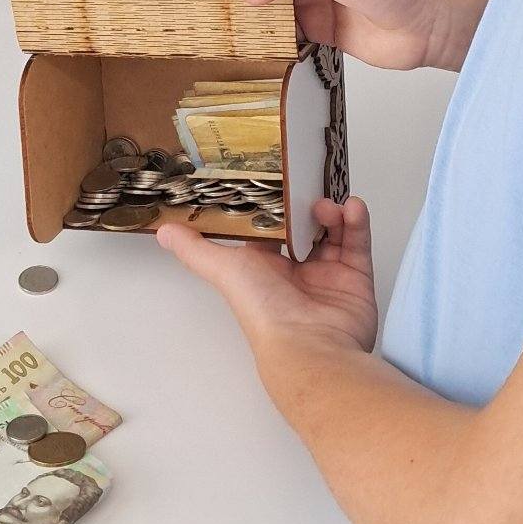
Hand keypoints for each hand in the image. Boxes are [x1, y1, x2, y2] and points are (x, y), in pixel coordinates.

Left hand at [156, 195, 378, 357]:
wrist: (311, 347)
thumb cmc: (265, 313)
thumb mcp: (224, 270)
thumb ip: (196, 249)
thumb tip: (163, 232)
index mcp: (266, 267)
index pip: (272, 227)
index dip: (275, 203)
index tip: (278, 176)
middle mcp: (297, 270)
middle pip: (305, 225)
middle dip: (307, 203)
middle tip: (307, 182)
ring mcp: (329, 273)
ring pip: (333, 230)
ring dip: (331, 210)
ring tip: (325, 203)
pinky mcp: (357, 277)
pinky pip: (358, 242)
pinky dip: (356, 222)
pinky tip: (351, 207)